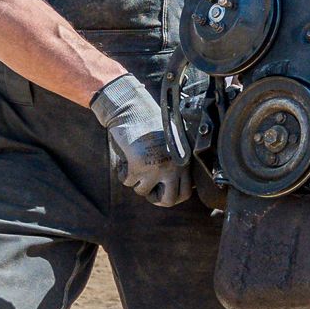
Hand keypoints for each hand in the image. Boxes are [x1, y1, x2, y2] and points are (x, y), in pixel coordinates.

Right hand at [87, 73, 189, 207]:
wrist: (132, 108)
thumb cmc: (148, 123)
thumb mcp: (169, 143)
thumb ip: (174, 163)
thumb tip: (167, 189)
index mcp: (183, 160)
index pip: (186, 193)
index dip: (171, 196)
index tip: (160, 190)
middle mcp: (174, 165)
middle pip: (168, 201)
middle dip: (155, 198)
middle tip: (147, 187)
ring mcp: (157, 167)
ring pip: (143, 191)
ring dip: (135, 181)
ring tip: (134, 164)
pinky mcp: (138, 165)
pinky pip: (128, 181)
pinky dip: (123, 173)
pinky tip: (125, 159)